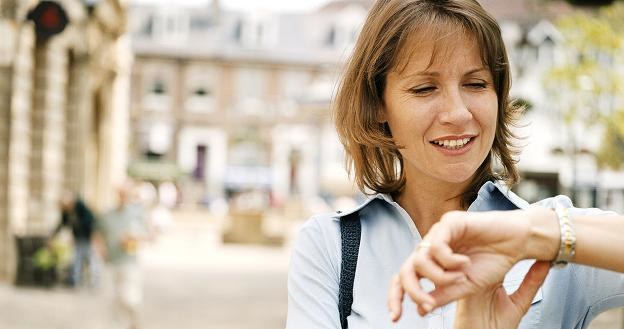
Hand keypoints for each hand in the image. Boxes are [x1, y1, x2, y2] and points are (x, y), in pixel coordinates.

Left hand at [388, 207, 553, 320]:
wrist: (516, 243)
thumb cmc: (493, 261)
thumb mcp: (465, 287)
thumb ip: (442, 296)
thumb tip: (420, 309)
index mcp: (432, 262)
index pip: (405, 277)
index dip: (396, 296)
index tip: (396, 317)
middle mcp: (431, 246)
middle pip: (405, 270)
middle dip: (412, 291)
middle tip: (427, 303)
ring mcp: (438, 233)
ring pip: (420, 260)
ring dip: (440, 276)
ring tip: (461, 276)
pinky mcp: (449, 222)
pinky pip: (436, 245)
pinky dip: (449, 260)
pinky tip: (465, 262)